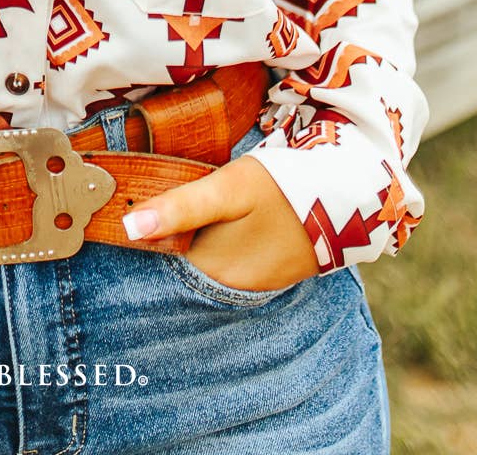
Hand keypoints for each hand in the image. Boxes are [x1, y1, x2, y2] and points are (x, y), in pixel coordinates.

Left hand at [124, 155, 320, 291]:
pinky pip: (234, 260)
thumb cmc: (281, 187)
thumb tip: (128, 228)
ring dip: (200, 238)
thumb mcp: (226, 189)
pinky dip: (225, 242)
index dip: (150, 231)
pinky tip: (229, 219)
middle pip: (185, 260)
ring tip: (200, 207)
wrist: (348, 195)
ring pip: (209, 260)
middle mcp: (232, 289)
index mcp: (215, 272)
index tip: (135, 206)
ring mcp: (256, 284)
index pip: (162, 256)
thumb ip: (179, 208)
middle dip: (173, 236)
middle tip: (166, 199)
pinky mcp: (274, 273)